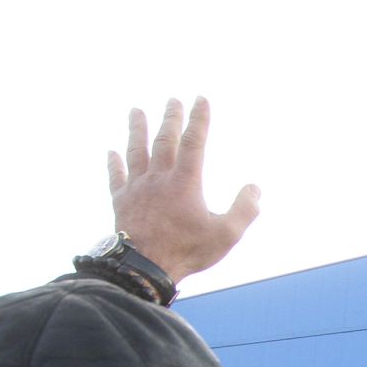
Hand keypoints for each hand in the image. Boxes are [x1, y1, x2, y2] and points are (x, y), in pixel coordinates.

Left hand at [107, 97, 260, 284]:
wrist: (144, 267)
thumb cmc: (187, 251)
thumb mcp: (227, 234)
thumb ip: (245, 209)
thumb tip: (255, 188)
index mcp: (185, 182)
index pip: (194, 142)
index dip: (199, 119)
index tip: (201, 99)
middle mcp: (159, 178)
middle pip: (164, 140)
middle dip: (170, 118)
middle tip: (172, 100)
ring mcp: (137, 188)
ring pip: (136, 151)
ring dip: (136, 129)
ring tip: (135, 111)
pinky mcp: (121, 201)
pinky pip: (116, 177)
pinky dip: (114, 163)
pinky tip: (111, 152)